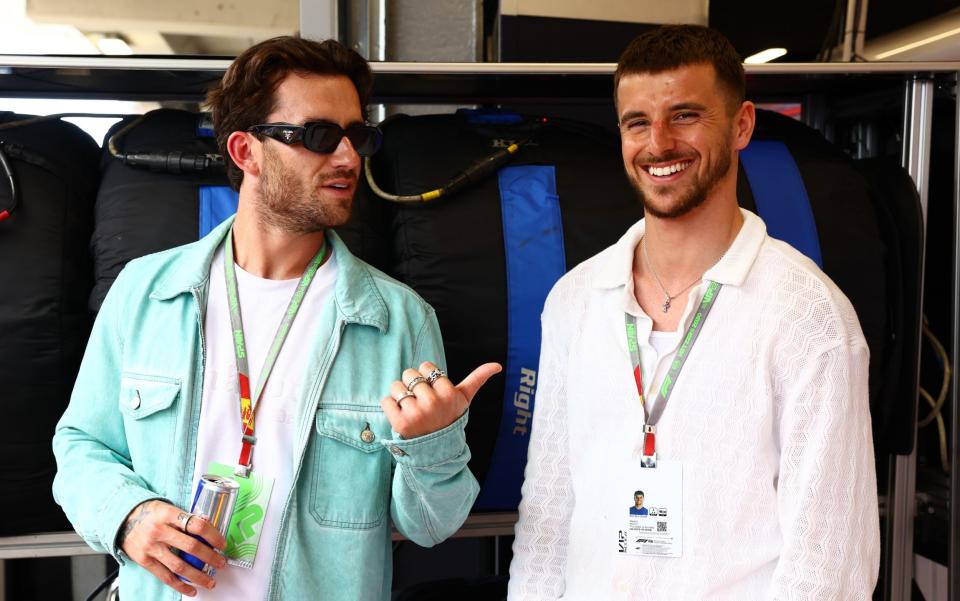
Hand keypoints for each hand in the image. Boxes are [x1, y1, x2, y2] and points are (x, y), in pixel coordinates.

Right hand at [117, 499, 226, 595]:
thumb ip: (186, 517)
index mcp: (168, 514)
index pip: (197, 525)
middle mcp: (160, 531)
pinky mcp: (144, 561)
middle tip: (221, 563)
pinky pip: (165, 577)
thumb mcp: (168, 507)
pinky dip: (180, 586)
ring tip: (210, 581)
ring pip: (179, 566)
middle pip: (191, 547)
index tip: (222, 543)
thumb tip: (208, 526)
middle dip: (210, 557)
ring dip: (198, 576)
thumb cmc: (150, 512)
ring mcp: (151, 547)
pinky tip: (191, 590)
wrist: (122, 518)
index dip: (213, 535)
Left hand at [380, 361, 500, 438]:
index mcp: (448, 393)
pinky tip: (401, 415)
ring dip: (399, 395)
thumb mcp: (464, 399)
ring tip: (410, 408)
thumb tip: (497, 365)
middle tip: (420, 401)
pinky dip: (389, 406)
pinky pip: (385, 400)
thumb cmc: (450, 418)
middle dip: (412, 385)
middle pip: (410, 374)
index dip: (427, 377)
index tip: (432, 391)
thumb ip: (478, 379)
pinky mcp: (400, 423)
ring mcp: (416, 413)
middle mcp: (433, 402)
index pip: (426, 366)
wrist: (438, 450)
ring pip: (396, 386)